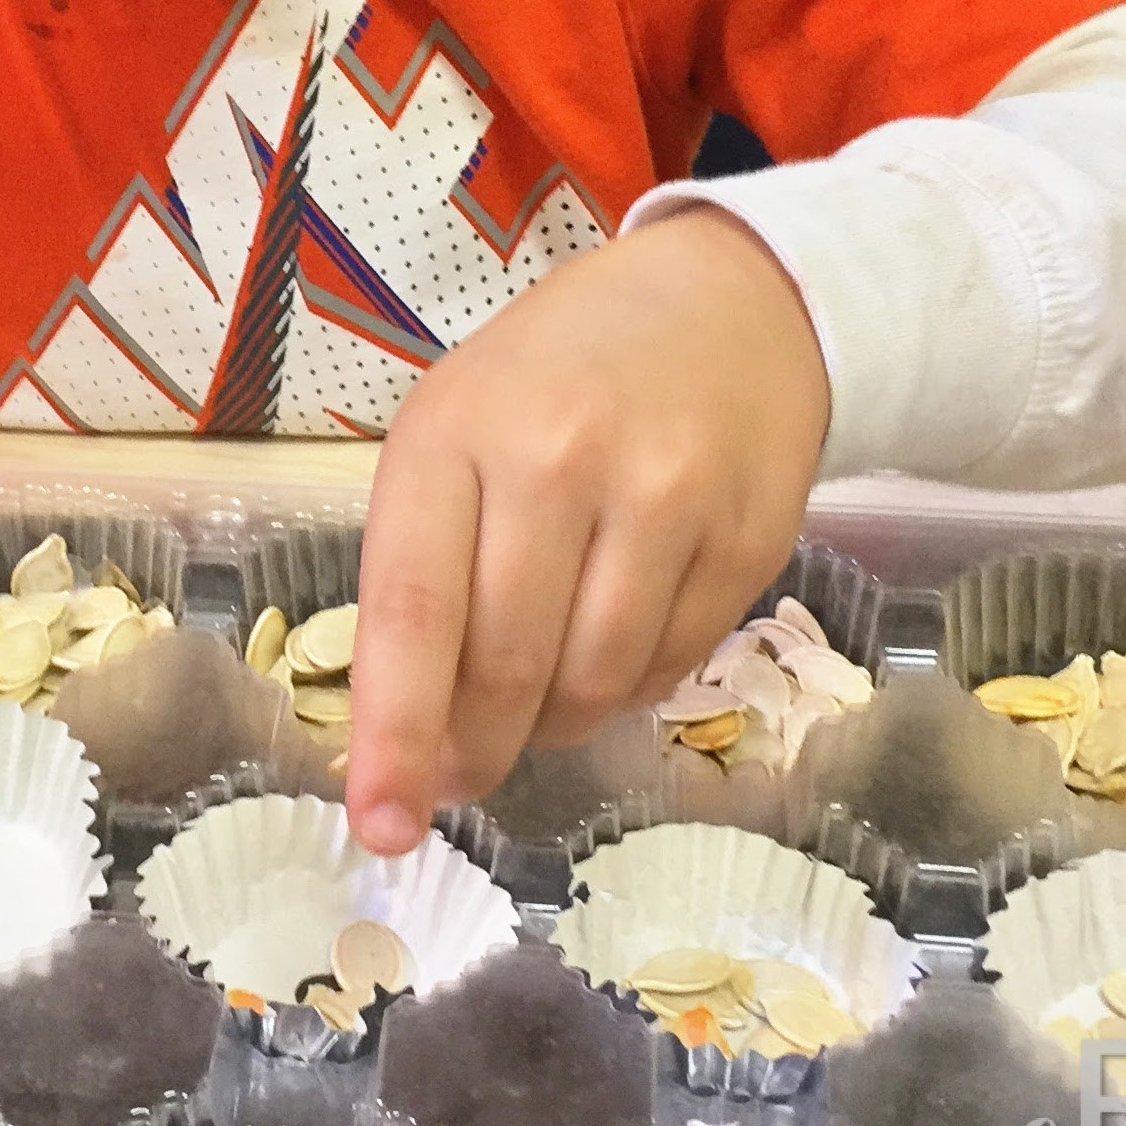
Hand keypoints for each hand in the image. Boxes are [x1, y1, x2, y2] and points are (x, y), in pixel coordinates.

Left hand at [342, 207, 827, 853]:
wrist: (725, 303)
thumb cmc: (557, 378)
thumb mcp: (459, 429)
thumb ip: (423, 565)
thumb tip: (408, 738)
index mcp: (457, 432)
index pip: (415, 610)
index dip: (396, 732)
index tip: (379, 822)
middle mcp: (558, 460)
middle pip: (505, 667)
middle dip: (472, 748)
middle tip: (459, 774)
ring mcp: (664, 498)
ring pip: (591, 686)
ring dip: (551, 726)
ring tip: (538, 700)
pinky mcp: (746, 537)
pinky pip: (668, 668)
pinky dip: (626, 688)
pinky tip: (612, 643)